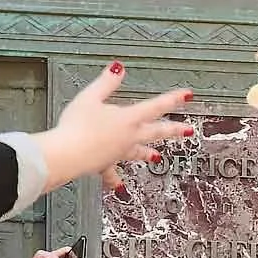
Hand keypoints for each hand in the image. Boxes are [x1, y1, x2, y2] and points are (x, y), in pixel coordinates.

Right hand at [33, 65, 194, 189]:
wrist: (68, 155)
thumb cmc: (78, 127)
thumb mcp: (90, 97)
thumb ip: (107, 82)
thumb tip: (118, 68)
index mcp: (128, 119)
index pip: (156, 106)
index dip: (174, 99)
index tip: (188, 96)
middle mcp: (129, 137)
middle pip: (156, 132)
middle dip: (173, 130)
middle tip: (188, 131)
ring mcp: (119, 152)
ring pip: (138, 152)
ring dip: (148, 154)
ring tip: (157, 158)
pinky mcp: (106, 165)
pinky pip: (113, 174)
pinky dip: (116, 180)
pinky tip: (119, 188)